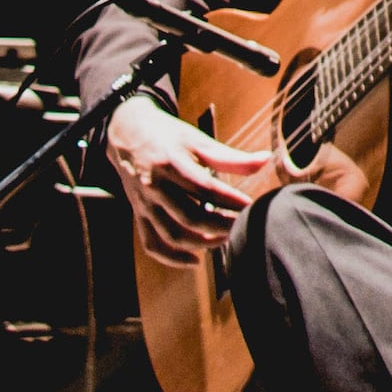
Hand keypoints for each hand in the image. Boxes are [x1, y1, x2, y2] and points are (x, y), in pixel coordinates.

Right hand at [102, 91, 286, 265]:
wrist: (125, 131)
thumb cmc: (166, 135)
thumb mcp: (196, 140)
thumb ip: (230, 157)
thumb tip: (266, 160)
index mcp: (169, 163)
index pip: (204, 188)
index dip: (230, 200)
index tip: (251, 205)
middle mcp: (154, 186)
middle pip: (190, 217)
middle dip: (221, 226)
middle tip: (242, 225)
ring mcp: (144, 203)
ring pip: (172, 235)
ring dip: (202, 243)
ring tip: (224, 238)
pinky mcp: (139, 213)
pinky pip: (152, 243)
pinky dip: (171, 258)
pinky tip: (194, 260)